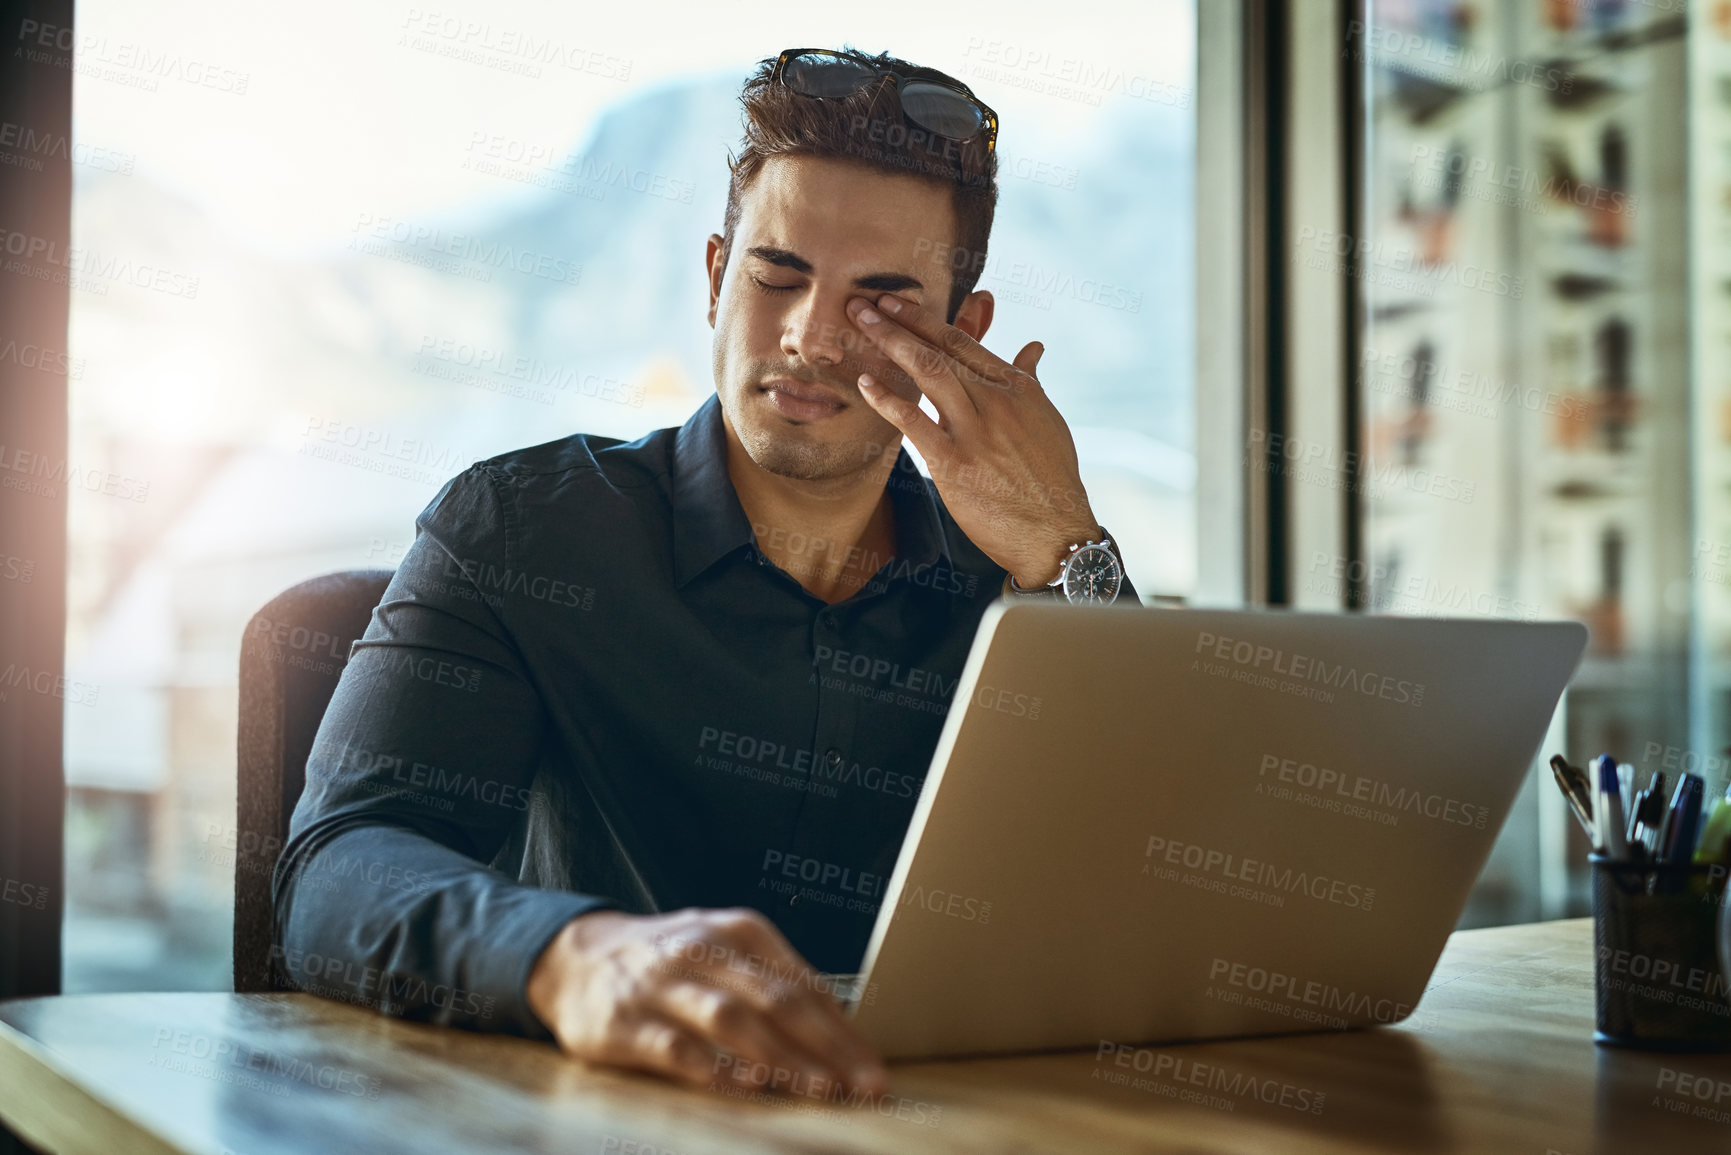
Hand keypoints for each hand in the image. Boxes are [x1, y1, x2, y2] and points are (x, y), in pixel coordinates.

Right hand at [526, 907, 888, 1098]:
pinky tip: (744, 1089)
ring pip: (732, 1020)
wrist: (579, 955)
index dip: (844, 1031)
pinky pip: (674, 1047)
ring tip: (819, 1089)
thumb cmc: (674, 961)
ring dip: (781, 1057)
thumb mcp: (727, 951)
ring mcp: (662, 985)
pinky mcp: (623, 1021)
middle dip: (827, 1047)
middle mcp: (704, 950)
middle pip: (777, 1000)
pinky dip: (712, 1068)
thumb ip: (778, 984)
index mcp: (740, 932)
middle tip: (862, 1087)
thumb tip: (844, 1032)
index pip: (805, 985)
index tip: (874, 1072)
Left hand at [846, 293, 1100, 587]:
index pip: (964, 343)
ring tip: (860, 324)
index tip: (896, 303)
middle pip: (939, 350)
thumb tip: (1033, 346)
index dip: (925, 320)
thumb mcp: (1047, 420)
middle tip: (864, 303)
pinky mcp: (955, 462)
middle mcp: (996, 401)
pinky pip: (914, 421)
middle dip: (898, 322)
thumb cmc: (1051, 479)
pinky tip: (866, 383)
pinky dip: (888, 398)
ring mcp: (975, 430)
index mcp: (1017, 388)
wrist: (1055, 531)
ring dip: (890, 343)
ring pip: (928, 373)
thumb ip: (1030, 381)